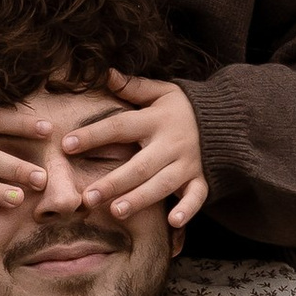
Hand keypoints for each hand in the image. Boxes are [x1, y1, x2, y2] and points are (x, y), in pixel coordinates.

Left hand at [57, 74, 208, 227]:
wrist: (228, 119)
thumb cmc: (183, 108)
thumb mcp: (161, 92)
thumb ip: (133, 86)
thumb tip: (104, 73)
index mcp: (156, 120)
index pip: (120, 127)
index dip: (94, 135)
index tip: (67, 145)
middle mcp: (171, 143)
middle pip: (140, 165)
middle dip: (114, 182)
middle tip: (88, 197)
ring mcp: (187, 164)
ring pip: (162, 185)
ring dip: (139, 199)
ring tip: (115, 211)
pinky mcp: (201, 179)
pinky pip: (196, 197)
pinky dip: (187, 209)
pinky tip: (173, 222)